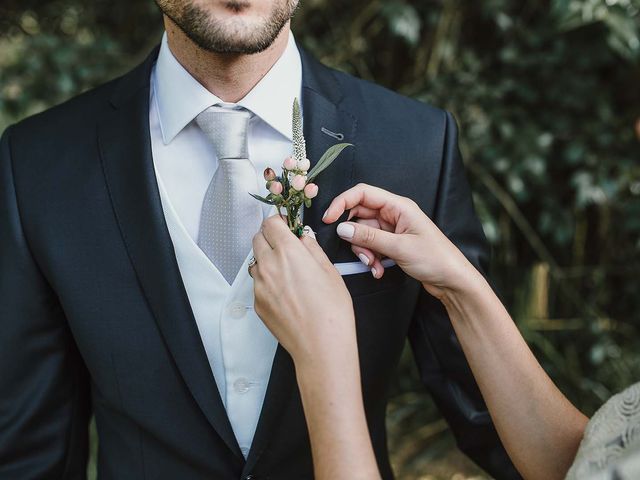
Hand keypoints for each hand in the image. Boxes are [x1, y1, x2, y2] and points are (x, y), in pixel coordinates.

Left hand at [251, 215, 356, 367]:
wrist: (321, 346)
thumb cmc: (332, 311)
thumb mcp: (330, 271)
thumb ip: (312, 248)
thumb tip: (302, 238)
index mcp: (288, 252)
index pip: (270, 223)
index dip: (279, 222)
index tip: (287, 227)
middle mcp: (269, 266)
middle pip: (258, 238)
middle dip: (271, 238)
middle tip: (287, 247)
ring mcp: (260, 286)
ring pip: (256, 261)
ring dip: (267, 259)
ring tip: (288, 272)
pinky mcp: (258, 303)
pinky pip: (258, 283)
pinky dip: (267, 281)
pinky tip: (286, 293)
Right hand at [322, 183, 480, 298]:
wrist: (453, 280)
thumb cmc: (436, 259)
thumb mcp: (399, 248)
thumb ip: (369, 237)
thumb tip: (342, 228)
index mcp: (399, 206)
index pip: (362, 193)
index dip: (342, 203)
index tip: (329, 219)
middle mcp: (394, 214)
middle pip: (359, 215)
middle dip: (354, 235)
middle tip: (359, 252)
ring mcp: (393, 229)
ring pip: (363, 233)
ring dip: (363, 251)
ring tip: (373, 265)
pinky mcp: (392, 243)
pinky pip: (372, 246)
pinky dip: (371, 258)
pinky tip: (378, 270)